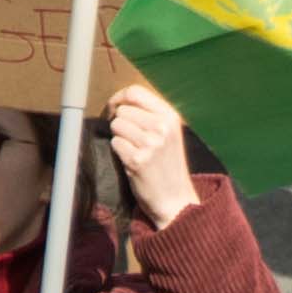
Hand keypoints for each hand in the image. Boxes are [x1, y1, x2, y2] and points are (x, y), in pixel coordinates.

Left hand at [103, 84, 199, 225]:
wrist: (176, 201)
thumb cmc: (167, 166)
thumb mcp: (168, 134)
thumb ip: (150, 114)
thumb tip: (118, 101)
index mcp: (170, 117)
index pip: (135, 92)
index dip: (119, 98)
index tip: (115, 109)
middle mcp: (162, 127)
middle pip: (123, 110)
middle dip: (121, 123)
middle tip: (131, 139)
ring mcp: (151, 144)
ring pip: (117, 125)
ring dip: (120, 138)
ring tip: (134, 151)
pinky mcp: (138, 160)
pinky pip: (115, 143)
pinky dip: (120, 152)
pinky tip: (133, 162)